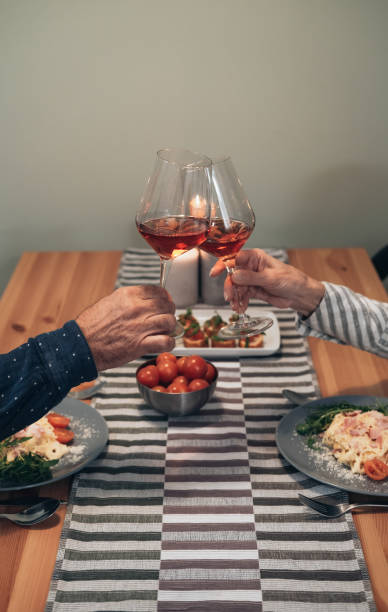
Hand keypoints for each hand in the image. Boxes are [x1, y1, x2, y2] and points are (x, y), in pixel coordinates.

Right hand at [76, 285, 175, 370]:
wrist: (81, 345)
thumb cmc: (91, 326)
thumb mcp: (109, 302)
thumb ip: (129, 300)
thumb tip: (144, 301)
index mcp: (128, 295)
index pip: (159, 291)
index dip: (165, 298)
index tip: (164, 304)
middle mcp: (137, 308)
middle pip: (167, 305)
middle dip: (169, 312)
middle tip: (166, 318)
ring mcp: (140, 326)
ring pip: (170, 321)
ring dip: (170, 327)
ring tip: (164, 331)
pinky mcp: (141, 345)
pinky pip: (166, 341)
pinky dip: (169, 343)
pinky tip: (163, 343)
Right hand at [210, 249, 324, 316]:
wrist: (300, 295)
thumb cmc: (291, 280)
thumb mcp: (270, 278)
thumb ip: (251, 277)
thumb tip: (234, 276)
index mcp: (255, 258)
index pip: (234, 258)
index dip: (222, 265)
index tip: (214, 273)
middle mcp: (251, 267)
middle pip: (232, 275)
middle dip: (230, 287)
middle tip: (230, 298)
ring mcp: (251, 279)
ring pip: (236, 287)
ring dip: (234, 298)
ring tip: (237, 307)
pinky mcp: (254, 290)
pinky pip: (242, 296)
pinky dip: (240, 302)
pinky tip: (241, 308)